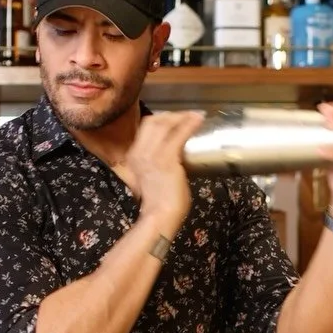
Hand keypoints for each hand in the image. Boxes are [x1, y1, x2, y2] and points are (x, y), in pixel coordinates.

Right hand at [124, 111, 205, 236]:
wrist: (159, 217)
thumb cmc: (158, 204)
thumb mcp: (148, 180)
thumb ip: (153, 167)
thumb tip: (169, 161)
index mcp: (133, 157)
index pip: (145, 129)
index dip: (160, 121)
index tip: (174, 120)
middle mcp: (139, 152)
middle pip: (152, 121)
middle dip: (170, 115)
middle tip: (185, 117)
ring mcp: (152, 154)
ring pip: (164, 124)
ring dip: (181, 117)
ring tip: (194, 115)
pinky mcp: (167, 158)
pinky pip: (179, 134)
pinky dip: (190, 124)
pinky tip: (199, 118)